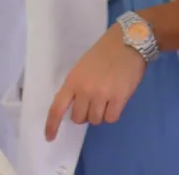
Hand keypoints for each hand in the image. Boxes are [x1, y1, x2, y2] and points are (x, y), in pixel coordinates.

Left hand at [45, 24, 146, 141]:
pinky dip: (112, 113)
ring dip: (100, 114)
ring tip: (107, 98)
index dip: (52, 125)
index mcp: (73, 80)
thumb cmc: (104, 52)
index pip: (57, 107)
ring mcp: (102, 94)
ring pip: (95, 120)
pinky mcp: (119, 98)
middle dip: (84, 114)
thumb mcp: (83, 67)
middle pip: (78, 118)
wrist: (128, 41)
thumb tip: (77, 106)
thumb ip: (77, 86)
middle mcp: (85, 90)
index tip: (50, 137)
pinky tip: (116, 101)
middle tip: (93, 102)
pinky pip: (111, 118)